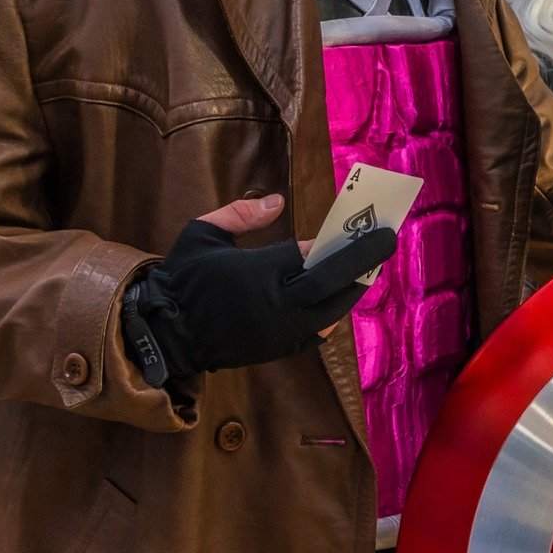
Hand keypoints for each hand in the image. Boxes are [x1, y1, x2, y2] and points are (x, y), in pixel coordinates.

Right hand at [121, 194, 396, 385]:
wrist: (163, 335)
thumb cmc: (182, 279)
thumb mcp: (203, 234)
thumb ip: (242, 214)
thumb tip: (277, 201)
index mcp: (258, 274)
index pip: (311, 255)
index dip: (333, 242)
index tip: (356, 226)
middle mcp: (277, 306)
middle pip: (334, 283)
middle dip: (364, 259)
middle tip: (388, 238)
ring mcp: (282, 332)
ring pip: (333, 310)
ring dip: (354, 287)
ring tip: (370, 265)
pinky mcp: (280, 351)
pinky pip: (319, 332)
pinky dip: (333, 312)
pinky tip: (341, 296)